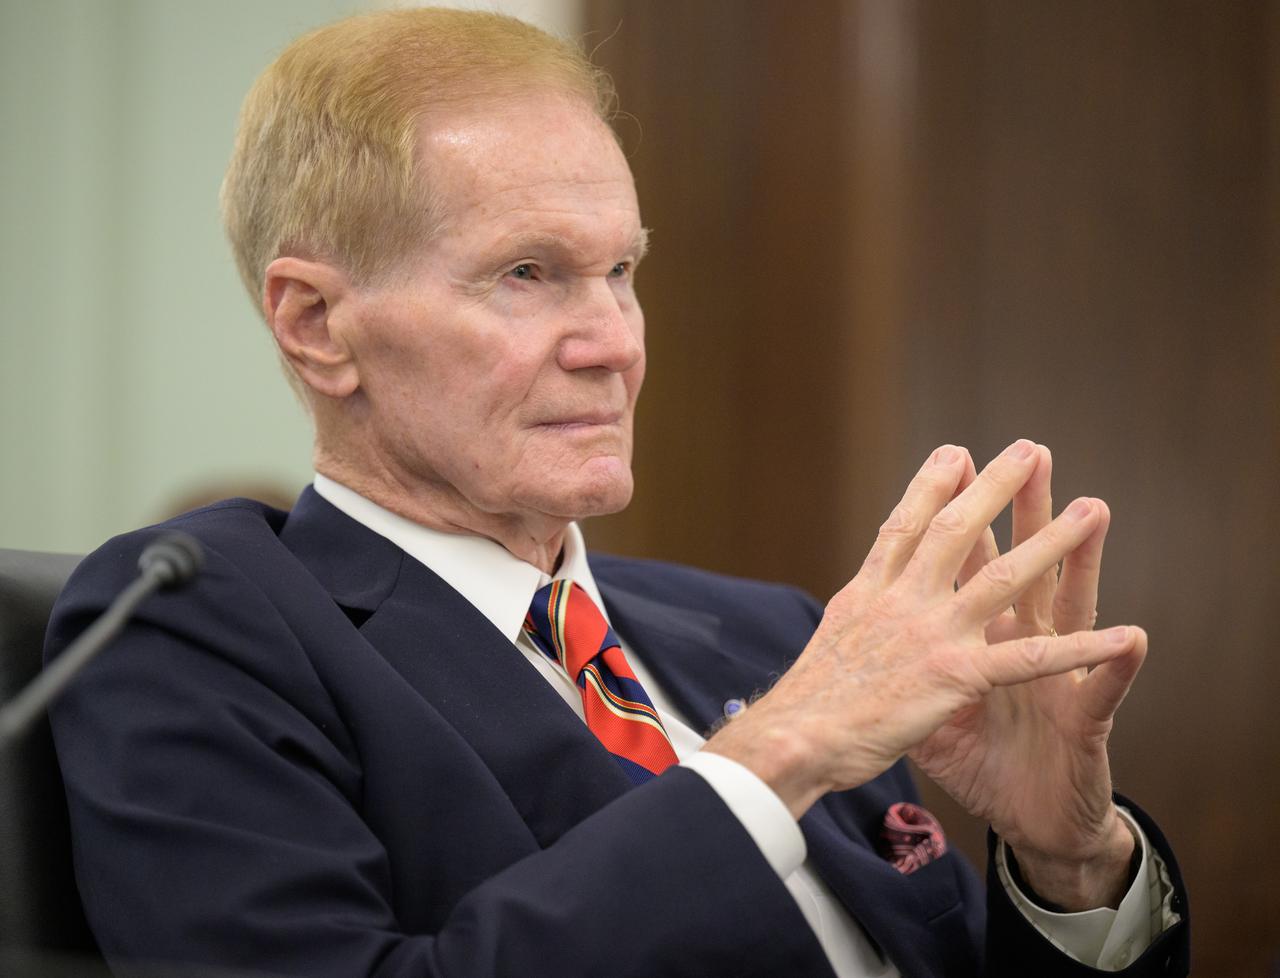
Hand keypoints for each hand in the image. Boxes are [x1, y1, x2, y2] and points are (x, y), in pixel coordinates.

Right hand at [703, 440, 1145, 907]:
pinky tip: (1122, 636)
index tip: (954, 453)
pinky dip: (1080, 648)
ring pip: (1001, 577)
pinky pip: (1029, 658)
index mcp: (868, 594)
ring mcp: (929, 633)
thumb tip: (859, 597)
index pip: (904, 527)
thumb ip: (856, 613)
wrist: (792, 739)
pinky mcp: (953, 675)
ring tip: (1090, 508)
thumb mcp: (827, 641)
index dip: (930, 487)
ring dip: (1050, 541)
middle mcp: (900, 601)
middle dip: (995, 488)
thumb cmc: (804, 703)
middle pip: (954, 531)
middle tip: (1030, 450)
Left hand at [915, 445, 1141, 908]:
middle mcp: (1020, 646)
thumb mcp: (933, 717)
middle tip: (1028, 454)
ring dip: (1081, 562)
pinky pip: (1099, 693)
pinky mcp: (1084, 725)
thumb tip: (866, 640)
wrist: (1031, 822)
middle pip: (1020, 567)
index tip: (950, 461)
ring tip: (1093, 513)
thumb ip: (908, 673)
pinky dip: (1111, 666)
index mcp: (979, 640)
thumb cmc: (987, 765)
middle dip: (1022, 512)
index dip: (959, 517)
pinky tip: (1132, 637)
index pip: (968, 567)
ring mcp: (1056, 679)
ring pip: (1069, 611)